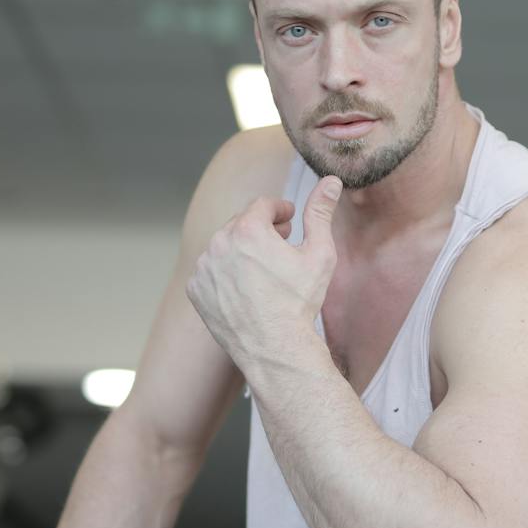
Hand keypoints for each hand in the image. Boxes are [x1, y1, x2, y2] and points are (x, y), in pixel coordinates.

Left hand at [187, 174, 341, 367]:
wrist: (274, 348)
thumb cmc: (299, 302)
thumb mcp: (319, 254)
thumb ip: (320, 212)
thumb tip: (332, 180)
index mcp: (247, 228)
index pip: (262, 205)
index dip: (279, 211)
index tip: (289, 220)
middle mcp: (219, 243)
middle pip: (241, 224)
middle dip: (260, 230)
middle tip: (280, 245)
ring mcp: (203, 268)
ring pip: (224, 247)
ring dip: (242, 251)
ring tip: (263, 269)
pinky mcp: (195, 290)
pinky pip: (210, 272)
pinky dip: (225, 274)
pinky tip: (245, 289)